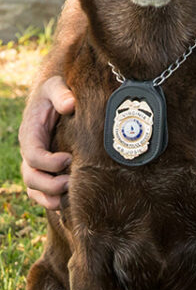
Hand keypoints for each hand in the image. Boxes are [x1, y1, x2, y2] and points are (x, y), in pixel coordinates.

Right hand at [19, 76, 75, 209]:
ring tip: (71, 198)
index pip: (33, 155)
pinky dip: (52, 201)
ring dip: (50, 198)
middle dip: (50, 185)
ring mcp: (36, 163)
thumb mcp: (56, 86)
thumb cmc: (55, 91)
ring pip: (34, 189)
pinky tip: (69, 203)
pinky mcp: (45, 169)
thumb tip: (70, 105)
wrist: (54, 97)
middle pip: (31, 177)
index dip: (49, 162)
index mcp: (30, 134)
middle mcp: (30, 151)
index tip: (69, 158)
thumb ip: (61, 94)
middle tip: (72, 183)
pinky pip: (42, 192)